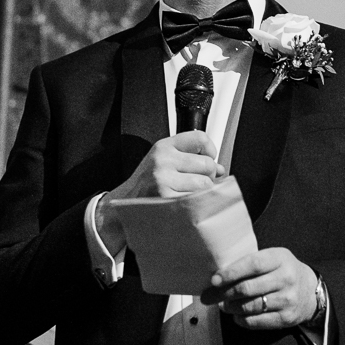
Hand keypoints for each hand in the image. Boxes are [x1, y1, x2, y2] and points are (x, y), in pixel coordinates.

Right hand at [103, 131, 222, 205]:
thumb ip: (189, 160)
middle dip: (209, 177)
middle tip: (200, 184)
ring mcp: (164, 179)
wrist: (123, 206)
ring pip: (205, 184)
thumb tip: (220, 169)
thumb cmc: (147, 186)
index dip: (211, 149)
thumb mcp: (163, 162)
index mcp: (163, 147)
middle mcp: (163, 160)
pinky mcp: (166, 199)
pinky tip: (189, 206)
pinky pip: (197, 200)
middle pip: (207, 164)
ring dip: (204, 193)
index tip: (211, 158)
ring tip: (191, 196)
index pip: (199, 138)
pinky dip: (198, 205)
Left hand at [210, 247, 319, 329]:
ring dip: (231, 307)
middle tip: (210, 296)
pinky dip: (241, 319)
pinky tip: (236, 315)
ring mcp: (287, 299)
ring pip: (249, 306)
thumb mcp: (272, 259)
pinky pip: (256, 321)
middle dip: (224, 293)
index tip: (214, 280)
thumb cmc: (283, 272)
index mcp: (280, 258)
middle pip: (247, 288)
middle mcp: (286, 278)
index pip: (252, 264)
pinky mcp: (286, 318)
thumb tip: (217, 278)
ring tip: (223, 305)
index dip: (230, 273)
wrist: (310, 292)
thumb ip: (250, 264)